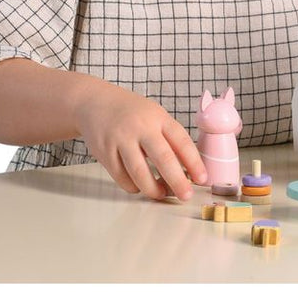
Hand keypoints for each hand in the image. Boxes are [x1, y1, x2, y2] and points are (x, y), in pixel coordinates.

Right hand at [74, 83, 206, 200]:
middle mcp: (140, 127)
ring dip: (153, 189)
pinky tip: (140, 186)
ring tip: (162, 194)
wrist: (95, 102)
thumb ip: (169, 137)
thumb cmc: (132, 112)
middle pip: (163, 158)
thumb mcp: (154, 115)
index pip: (181, 141)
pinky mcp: (105, 152)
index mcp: (158, 117)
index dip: (194, 162)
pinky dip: (133, 187)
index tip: (202, 178)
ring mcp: (121, 139)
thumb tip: (187, 168)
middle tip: (186, 195)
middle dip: (177, 181)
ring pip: (140, 172)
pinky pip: (121, 177)